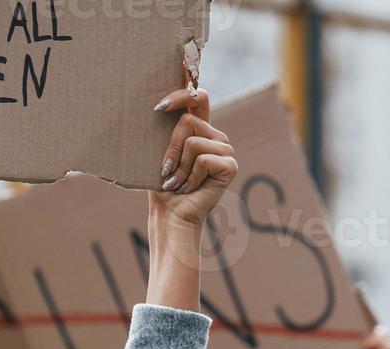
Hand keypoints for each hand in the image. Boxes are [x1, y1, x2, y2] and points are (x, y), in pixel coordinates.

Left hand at [149, 86, 236, 228]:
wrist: (171, 214)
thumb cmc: (163, 185)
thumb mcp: (160, 152)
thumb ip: (166, 129)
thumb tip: (158, 105)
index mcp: (200, 129)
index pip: (199, 97)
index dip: (182, 93)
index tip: (159, 106)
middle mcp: (215, 136)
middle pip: (188, 120)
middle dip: (171, 147)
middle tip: (168, 171)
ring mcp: (225, 150)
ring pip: (193, 142)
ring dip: (180, 166)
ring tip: (180, 182)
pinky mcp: (230, 165)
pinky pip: (203, 159)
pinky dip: (191, 176)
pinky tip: (191, 187)